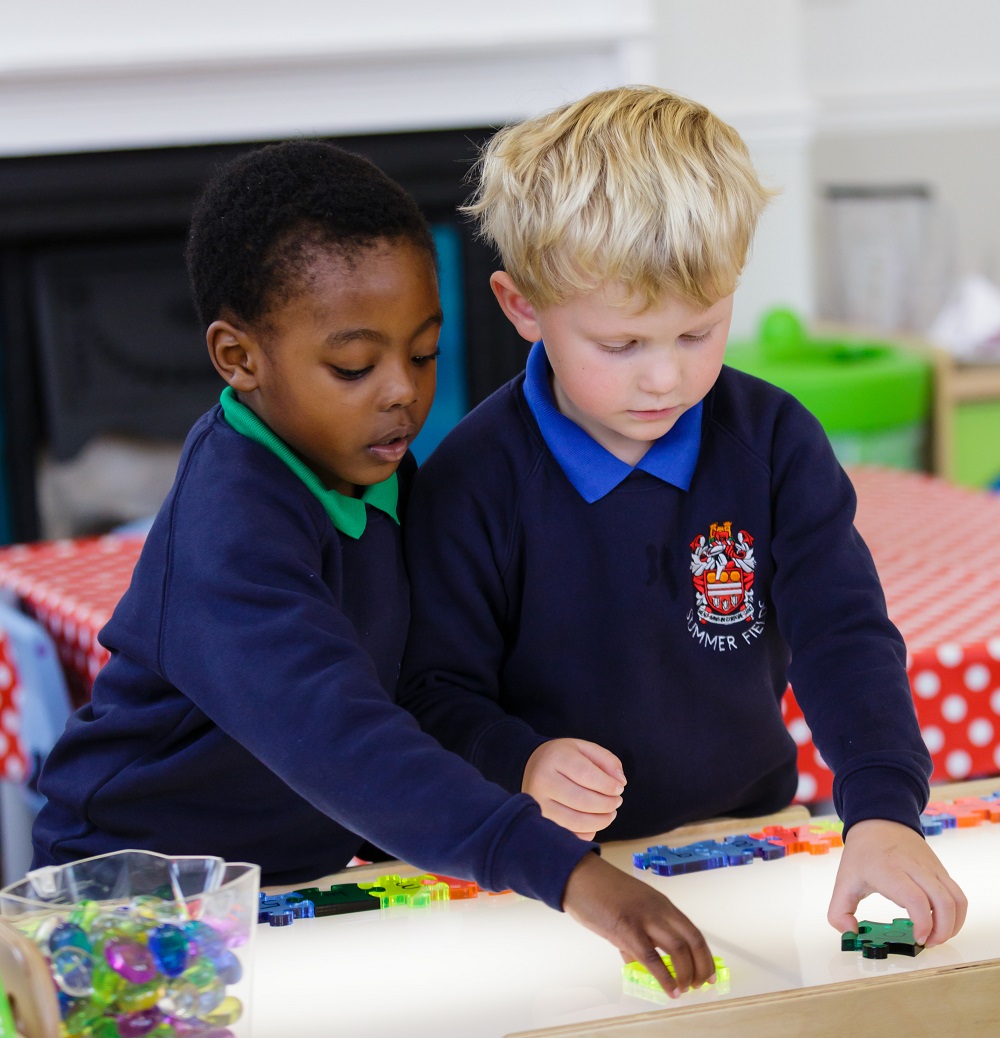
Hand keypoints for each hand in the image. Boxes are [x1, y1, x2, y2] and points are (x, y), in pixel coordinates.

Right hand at [522, 738, 625, 838]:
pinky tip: (593, 821)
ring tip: (610, 813)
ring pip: (576, 821)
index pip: (586, 774)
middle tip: (617, 801)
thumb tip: (620, 782)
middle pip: (582, 800)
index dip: (608, 785)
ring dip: (601, 821)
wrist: (532, 767)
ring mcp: (539, 804)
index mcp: (555, 758)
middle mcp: (543, 781)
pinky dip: (588, 832)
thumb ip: (607, 760)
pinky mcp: (541, 822)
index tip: (619, 788)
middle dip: (607, 804)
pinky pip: (570, 835)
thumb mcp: (584, 748)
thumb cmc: (563, 759)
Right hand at [562, 852, 715, 996]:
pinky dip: (665, 978)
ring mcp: (644, 918)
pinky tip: (670, 990)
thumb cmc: (601, 892)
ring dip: (686, 973)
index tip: (708, 973)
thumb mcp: (629, 909)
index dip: (704, 956)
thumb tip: (642, 965)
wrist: (580, 876)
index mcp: (661, 904)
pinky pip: (652, 958)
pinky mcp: (627, 929)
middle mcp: (658, 909)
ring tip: (685, 989)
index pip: (693, 932)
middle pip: (692, 940)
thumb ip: (638, 936)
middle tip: (699, 985)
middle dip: (701, 967)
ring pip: (678, 949)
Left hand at [828, 818, 967, 945]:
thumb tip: (851, 933)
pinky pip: (958, 894)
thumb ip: (839, 911)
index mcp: (889, 871)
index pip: (916, 899)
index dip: (923, 924)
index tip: (917, 938)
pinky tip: (942, 924)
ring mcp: (931, 868)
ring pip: (957, 899)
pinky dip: (956, 914)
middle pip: (943, 902)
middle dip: (942, 931)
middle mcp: (915, 868)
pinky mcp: (940, 870)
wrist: (878, 821)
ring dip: (953, 924)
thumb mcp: (843, 881)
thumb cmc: (862, 853)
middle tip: (927, 943)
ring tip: (937, 936)